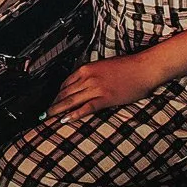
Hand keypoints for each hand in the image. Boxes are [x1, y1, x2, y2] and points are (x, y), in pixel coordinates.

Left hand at [46, 53, 161, 119]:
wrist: (143, 68)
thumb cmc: (126, 68)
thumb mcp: (103, 67)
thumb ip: (91, 75)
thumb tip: (82, 85)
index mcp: (86, 68)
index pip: (65, 83)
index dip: (57, 95)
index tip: (51, 102)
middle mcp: (88, 77)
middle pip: (65, 92)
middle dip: (54, 104)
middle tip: (44, 113)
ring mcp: (96, 88)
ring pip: (72, 100)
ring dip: (59, 110)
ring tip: (49, 118)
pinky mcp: (106, 98)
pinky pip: (87, 107)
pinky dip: (75, 114)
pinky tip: (66, 119)